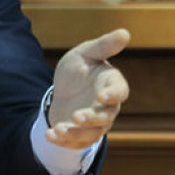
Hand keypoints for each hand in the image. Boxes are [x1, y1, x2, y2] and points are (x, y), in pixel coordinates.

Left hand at [48, 29, 129, 148]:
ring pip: (90, 133)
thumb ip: (104, 46)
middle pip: (105, 117)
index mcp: (111, 85)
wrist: (64, 88)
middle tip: (77, 116)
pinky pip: (74, 141)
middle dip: (91, 118)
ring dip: (76, 133)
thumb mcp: (86, 53)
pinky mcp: (80, 134)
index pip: (119, 91)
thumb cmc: (80, 68)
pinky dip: (62, 140)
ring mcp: (94, 123)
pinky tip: (49, 135)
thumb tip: (125, 33)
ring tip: (59, 129)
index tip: (102, 95)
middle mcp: (106, 107)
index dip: (113, 94)